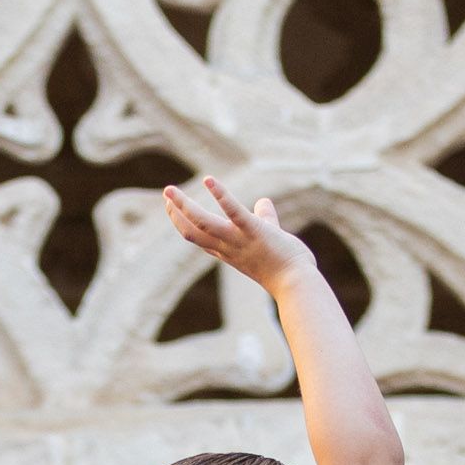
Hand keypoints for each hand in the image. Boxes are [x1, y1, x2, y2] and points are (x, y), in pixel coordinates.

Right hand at [162, 176, 318, 290]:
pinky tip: (208, 180)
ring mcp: (239, 240)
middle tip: (167, 194)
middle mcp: (228, 248)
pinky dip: (220, 195)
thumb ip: (266, 218)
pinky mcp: (254, 231)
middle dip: (177, 214)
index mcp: (230, 252)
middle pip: (193, 233)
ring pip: (202, 224)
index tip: (174, 208)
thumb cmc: (287, 266)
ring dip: (183, 207)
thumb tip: (263, 201)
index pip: (200, 239)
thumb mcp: (271, 238)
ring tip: (169, 190)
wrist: (297, 285)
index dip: (184, 224)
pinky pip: (233, 212)